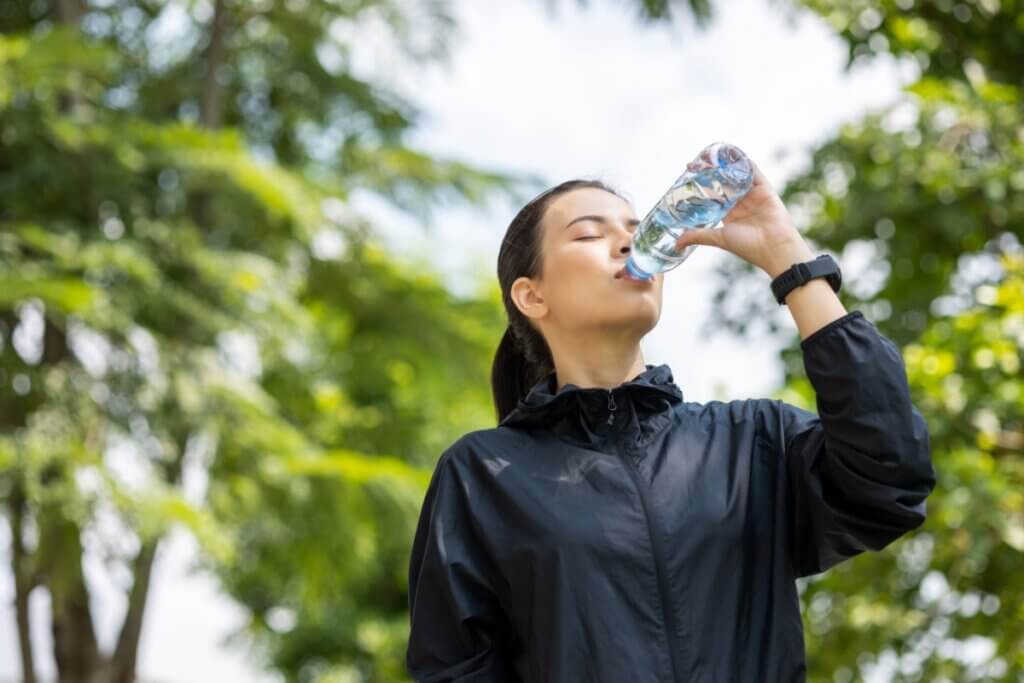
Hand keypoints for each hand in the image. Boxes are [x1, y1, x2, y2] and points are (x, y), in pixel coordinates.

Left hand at [673, 158, 813, 277]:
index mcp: (730, 214)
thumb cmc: (748, 246)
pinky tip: (733, 153)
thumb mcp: (718, 238)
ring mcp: (753, 195)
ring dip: (726, 165)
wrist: (773, 248)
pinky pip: (753, 172)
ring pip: (737, 175)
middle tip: (696, 163)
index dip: (702, 186)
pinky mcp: (764, 189)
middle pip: (724, 183)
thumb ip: (698, 236)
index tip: (689, 176)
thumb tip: (676, 243)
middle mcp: (741, 203)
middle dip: (711, 173)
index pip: (713, 196)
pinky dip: (744, 162)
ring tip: (711, 155)